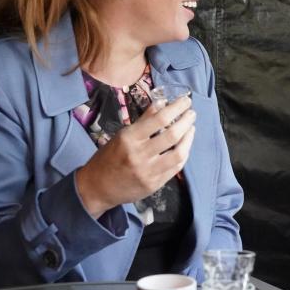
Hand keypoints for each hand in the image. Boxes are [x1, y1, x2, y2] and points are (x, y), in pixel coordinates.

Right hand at [76, 95, 195, 218]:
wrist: (97, 188)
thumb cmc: (108, 158)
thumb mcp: (121, 135)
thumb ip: (143, 121)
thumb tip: (162, 103)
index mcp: (129, 138)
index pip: (159, 119)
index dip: (176, 108)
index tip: (185, 101)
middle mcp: (139, 154)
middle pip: (172, 135)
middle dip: (186, 121)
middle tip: (191, 113)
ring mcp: (148, 172)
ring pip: (178, 154)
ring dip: (189, 139)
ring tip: (191, 129)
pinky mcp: (154, 184)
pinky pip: (175, 168)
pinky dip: (183, 154)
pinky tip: (185, 146)